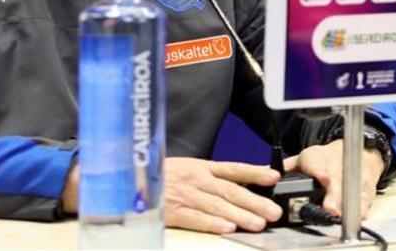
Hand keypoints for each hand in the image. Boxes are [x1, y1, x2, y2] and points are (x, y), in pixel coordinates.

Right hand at [61, 158, 282, 233]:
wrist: (121, 180)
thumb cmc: (157, 178)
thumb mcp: (185, 170)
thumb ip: (209, 178)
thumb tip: (239, 187)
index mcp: (200, 167)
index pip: (233, 168)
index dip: (254, 172)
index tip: (274, 177)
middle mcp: (194, 179)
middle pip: (230, 190)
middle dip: (255, 201)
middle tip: (274, 212)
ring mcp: (182, 194)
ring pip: (217, 205)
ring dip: (240, 214)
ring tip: (259, 223)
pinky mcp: (170, 211)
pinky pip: (194, 218)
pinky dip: (212, 223)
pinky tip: (227, 227)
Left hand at [284, 139, 385, 218]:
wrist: (360, 152)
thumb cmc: (328, 159)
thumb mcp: (306, 158)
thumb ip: (287, 167)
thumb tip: (263, 172)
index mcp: (317, 157)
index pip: (317, 163)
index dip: (320, 171)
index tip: (323, 178)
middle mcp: (336, 165)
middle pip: (336, 179)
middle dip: (334, 194)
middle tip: (330, 207)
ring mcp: (353, 176)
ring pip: (351, 189)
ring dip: (346, 202)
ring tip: (341, 214)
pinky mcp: (366, 186)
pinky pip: (365, 197)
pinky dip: (362, 207)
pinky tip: (358, 214)